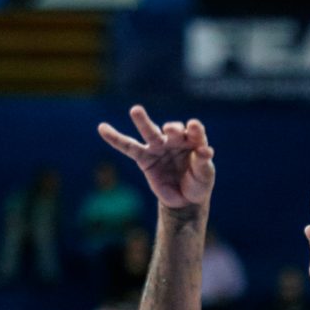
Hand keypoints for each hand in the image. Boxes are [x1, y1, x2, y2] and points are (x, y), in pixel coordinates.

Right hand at [97, 106, 214, 209]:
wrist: (185, 199)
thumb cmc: (198, 183)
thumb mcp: (205, 176)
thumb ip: (203, 163)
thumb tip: (206, 150)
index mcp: (194, 141)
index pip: (195, 132)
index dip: (195, 129)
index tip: (194, 126)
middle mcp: (176, 140)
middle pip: (172, 130)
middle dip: (172, 128)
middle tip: (171, 128)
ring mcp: (159, 147)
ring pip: (150, 133)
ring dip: (143, 122)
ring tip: (136, 110)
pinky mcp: (144, 158)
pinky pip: (128, 147)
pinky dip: (115, 138)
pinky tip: (103, 128)